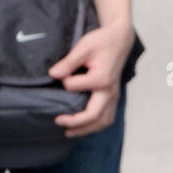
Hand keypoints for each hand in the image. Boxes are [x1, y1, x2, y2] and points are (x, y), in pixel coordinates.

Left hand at [47, 20, 132, 137]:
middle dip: (75, 123)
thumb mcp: (83, 47)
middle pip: (93, 116)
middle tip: (58, 121)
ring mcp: (114, 96)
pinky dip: (96, 125)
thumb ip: (68, 63)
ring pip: (103, 121)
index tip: (58, 74)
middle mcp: (110, 91)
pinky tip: (84, 126)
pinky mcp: (115, 97)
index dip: (64, 82)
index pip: (74, 87)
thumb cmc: (102, 42)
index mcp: (102, 79)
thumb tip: (53, 75)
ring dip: (86, 129)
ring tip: (70, 132)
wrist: (120, 40)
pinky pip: (108, 117)